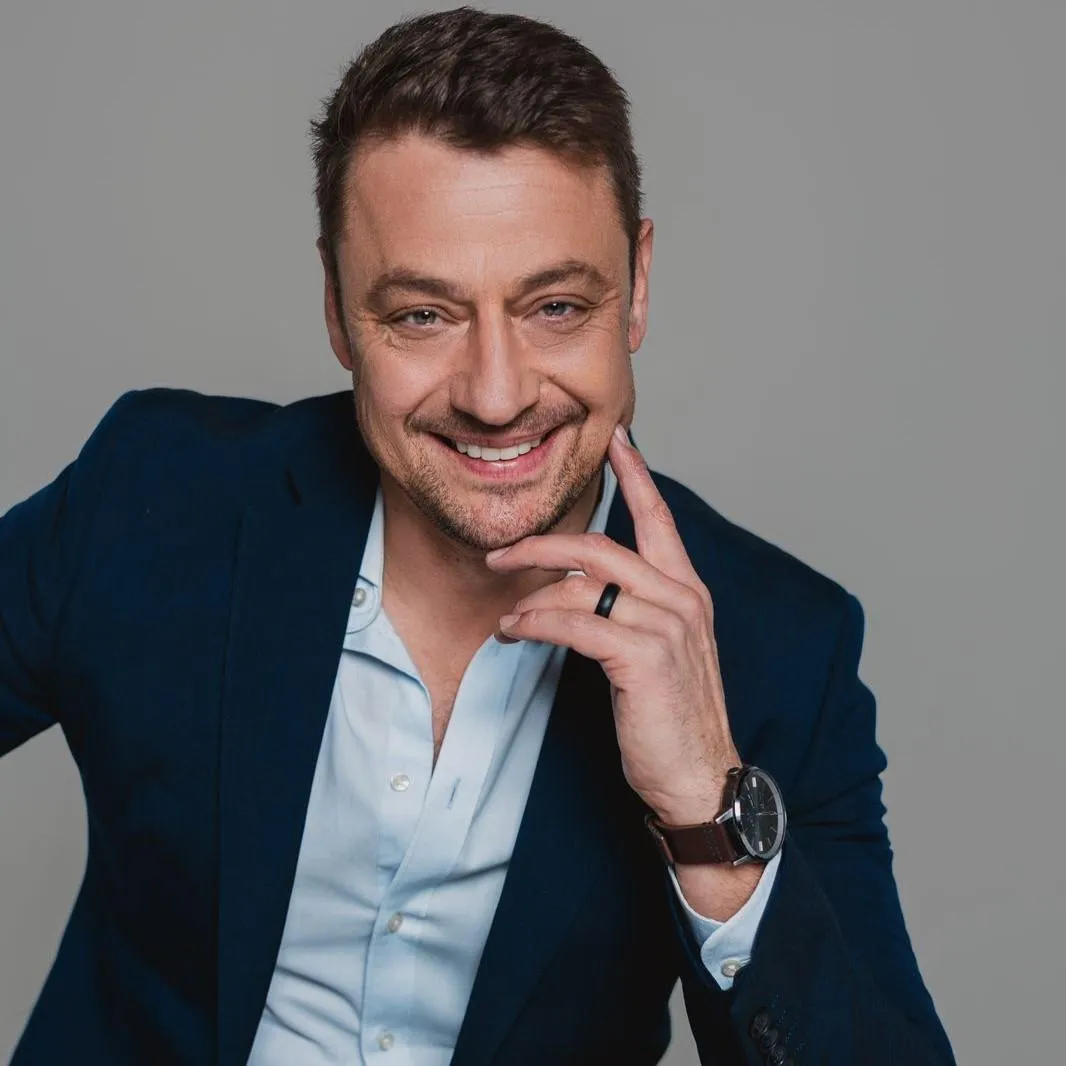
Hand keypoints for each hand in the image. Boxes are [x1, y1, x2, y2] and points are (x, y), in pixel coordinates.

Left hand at [485, 424, 741, 825]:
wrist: (699, 776)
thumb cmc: (673, 716)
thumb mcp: (661, 651)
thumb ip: (633, 610)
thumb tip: (577, 590)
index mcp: (688, 590)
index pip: (660, 518)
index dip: (636, 475)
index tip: (617, 441)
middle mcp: (682, 598)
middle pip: (600, 546)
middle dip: (541, 546)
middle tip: (501, 554)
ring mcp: (666, 625)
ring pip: (581, 584)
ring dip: (530, 597)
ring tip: (506, 619)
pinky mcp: (643, 655)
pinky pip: (573, 622)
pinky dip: (535, 624)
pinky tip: (514, 633)